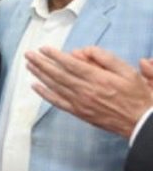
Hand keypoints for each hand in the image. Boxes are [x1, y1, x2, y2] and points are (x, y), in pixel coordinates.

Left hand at [27, 46, 152, 137]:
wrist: (140, 122)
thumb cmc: (135, 94)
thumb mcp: (126, 70)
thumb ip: (105, 58)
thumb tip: (83, 51)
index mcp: (98, 78)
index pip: (71, 64)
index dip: (55, 56)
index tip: (43, 48)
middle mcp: (86, 90)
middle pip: (58, 74)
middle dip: (41, 63)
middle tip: (29, 54)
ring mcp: (81, 103)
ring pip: (55, 86)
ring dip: (40, 75)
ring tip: (29, 65)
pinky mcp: (79, 112)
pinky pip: (58, 102)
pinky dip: (45, 94)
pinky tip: (35, 86)